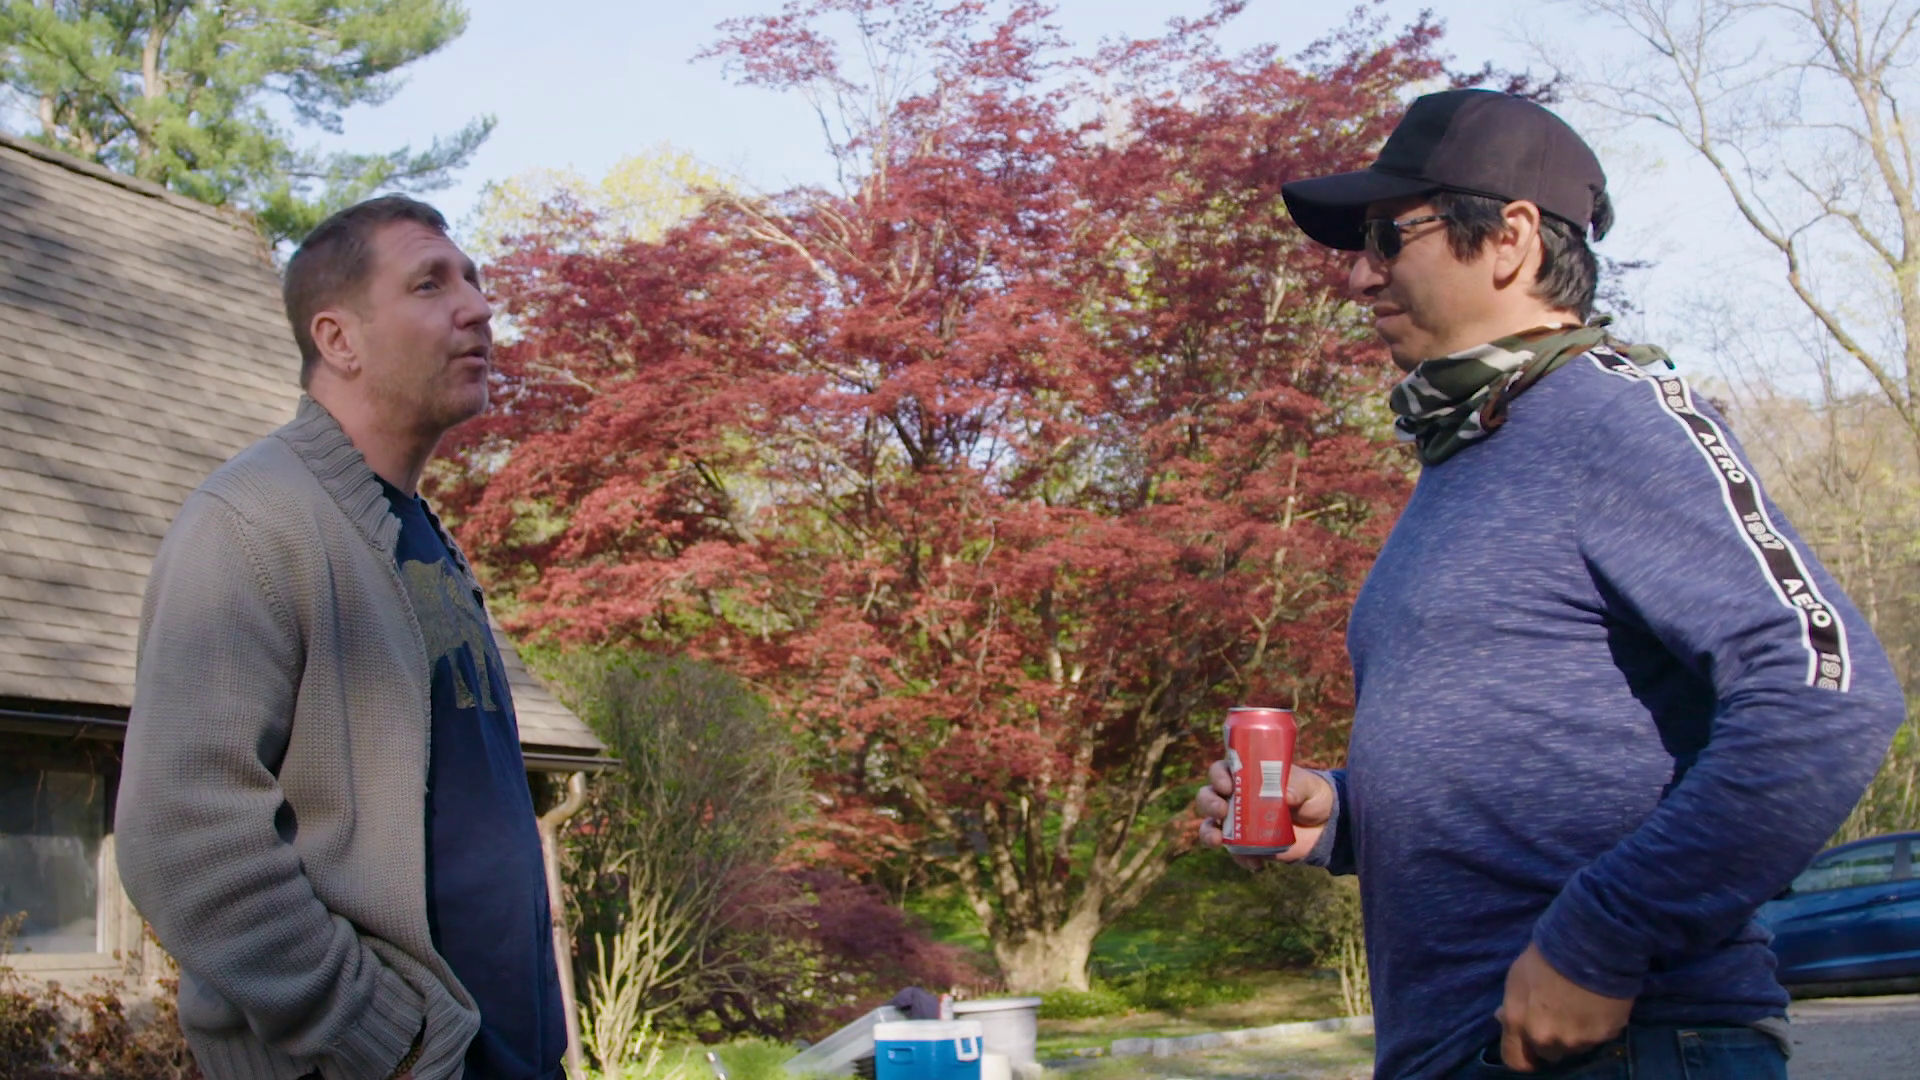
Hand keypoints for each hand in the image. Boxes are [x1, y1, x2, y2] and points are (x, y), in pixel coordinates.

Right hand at [1193, 760, 1332, 868]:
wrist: (1324, 827)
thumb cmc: (1312, 796)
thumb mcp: (1310, 787)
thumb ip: (1298, 787)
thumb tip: (1286, 795)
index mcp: (1247, 775)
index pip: (1222, 770)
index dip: (1218, 775)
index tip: (1228, 786)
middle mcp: (1236, 797)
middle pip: (1207, 796)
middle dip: (1209, 803)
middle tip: (1221, 810)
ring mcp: (1238, 823)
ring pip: (1210, 825)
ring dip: (1208, 833)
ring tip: (1217, 841)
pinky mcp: (1246, 845)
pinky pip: (1234, 853)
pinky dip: (1240, 859)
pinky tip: (1256, 863)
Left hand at [1496, 943, 1633, 1070]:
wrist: (1589, 945)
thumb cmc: (1545, 955)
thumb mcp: (1516, 977)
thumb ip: (1511, 1005)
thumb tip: (1503, 1017)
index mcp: (1518, 1023)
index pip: (1515, 1061)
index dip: (1523, 1057)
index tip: (1529, 1050)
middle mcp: (1546, 1038)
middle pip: (1547, 1054)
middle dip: (1551, 1041)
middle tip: (1559, 1018)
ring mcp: (1576, 1040)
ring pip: (1573, 1048)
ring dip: (1574, 1035)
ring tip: (1579, 1008)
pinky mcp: (1603, 1036)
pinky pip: (1597, 1038)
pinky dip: (1595, 1027)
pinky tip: (1596, 1006)